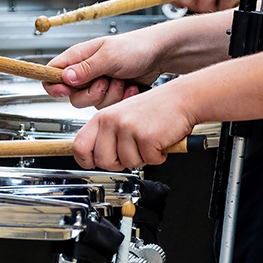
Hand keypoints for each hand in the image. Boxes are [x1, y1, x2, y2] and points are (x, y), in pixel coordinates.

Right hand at [42, 29, 164, 108]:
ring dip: (109, 96)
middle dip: (91, 94)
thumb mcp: (109, 56)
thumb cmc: (135, 47)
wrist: (160, 55)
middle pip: (72, 96)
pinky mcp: (110, 94)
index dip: (54, 85)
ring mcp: (97, 84)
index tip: (65, 91)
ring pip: (91, 103)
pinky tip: (130, 88)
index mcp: (78, 57)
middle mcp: (85, 71)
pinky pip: (107, 107)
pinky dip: (120, 99)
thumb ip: (86, 68)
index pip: (52, 72)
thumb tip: (65, 77)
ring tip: (122, 81)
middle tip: (106, 82)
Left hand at [73, 82, 196, 169]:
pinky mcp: (146, 137)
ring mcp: (128, 128)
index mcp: (103, 117)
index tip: (92, 163)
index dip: (85, 160)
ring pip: (127, 163)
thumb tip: (95, 158)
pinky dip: (158, 156)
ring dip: (143, 158)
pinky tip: (160, 141)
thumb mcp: (122, 117)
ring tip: (149, 141)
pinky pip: (148, 161)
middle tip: (133, 151)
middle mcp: (112, 121)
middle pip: (103, 161)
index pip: (80, 146)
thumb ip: (107, 135)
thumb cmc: (155, 109)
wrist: (182, 99)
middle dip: (120, 163)